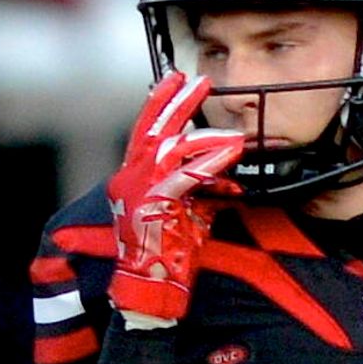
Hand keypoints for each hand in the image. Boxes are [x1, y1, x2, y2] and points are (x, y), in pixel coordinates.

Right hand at [109, 72, 246, 328]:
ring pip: (172, 147)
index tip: (173, 79)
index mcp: (131, 175)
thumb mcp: (183, 212)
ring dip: (205, 135)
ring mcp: (139, 188)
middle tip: (200, 80)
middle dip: (178, 100)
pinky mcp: (154, 203)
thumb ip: (198, 189)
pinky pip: (186, 175)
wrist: (146, 284)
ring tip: (232, 132)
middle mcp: (130, 176)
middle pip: (154, 127)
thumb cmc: (164, 253)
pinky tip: (231, 153)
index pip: (144, 129)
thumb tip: (225, 179)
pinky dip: (211, 162)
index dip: (159, 102)